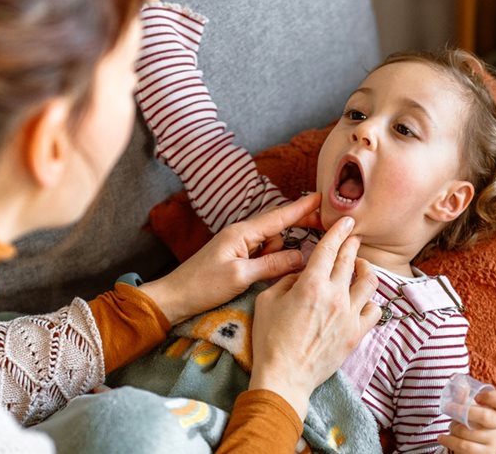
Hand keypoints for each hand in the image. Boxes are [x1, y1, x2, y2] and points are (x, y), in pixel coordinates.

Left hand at [139, 193, 323, 324]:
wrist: (174, 298)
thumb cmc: (203, 286)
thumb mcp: (241, 276)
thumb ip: (273, 265)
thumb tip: (302, 256)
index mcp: (241, 232)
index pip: (278, 216)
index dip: (301, 208)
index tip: (321, 197)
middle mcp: (241, 234)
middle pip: (277, 228)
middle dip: (297, 230)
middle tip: (321, 231)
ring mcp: (238, 246)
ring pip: (271, 244)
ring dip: (277, 255)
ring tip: (264, 275)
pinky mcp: (236, 258)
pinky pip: (262, 255)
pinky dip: (268, 262)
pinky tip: (264, 275)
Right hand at [247, 216, 381, 419]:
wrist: (285, 376)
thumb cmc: (269, 339)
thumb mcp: (267, 301)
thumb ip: (286, 280)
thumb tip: (301, 273)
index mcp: (311, 284)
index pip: (329, 249)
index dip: (338, 231)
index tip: (345, 221)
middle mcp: (335, 296)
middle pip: (349, 261)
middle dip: (352, 244)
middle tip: (353, 236)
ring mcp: (349, 315)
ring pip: (369, 282)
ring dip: (365, 268)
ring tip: (360, 265)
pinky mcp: (356, 334)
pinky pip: (374, 310)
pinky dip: (371, 300)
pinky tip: (363, 298)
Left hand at [437, 390, 495, 453]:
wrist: (478, 443)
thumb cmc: (475, 419)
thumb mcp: (472, 406)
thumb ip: (465, 396)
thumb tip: (458, 384)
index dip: (493, 397)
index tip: (477, 396)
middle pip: (485, 416)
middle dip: (463, 411)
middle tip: (448, 407)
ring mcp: (495, 441)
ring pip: (470, 433)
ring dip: (454, 428)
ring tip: (451, 426)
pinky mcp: (486, 453)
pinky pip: (465, 446)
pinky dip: (450, 441)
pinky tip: (442, 437)